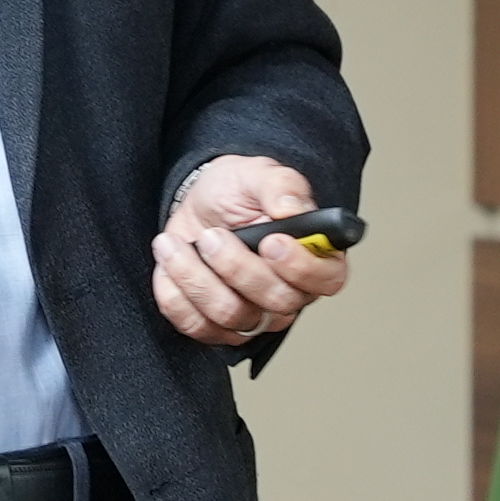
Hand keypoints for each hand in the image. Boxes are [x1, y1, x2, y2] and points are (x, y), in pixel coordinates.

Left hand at [152, 156, 347, 349]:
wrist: (199, 203)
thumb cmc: (238, 193)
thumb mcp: (259, 174)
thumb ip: (282, 186)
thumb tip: (291, 209)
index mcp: (314, 257)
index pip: (327, 280)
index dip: (302, 268)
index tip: (271, 242)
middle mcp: (289, 292)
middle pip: (277, 303)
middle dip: (236, 267)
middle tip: (212, 236)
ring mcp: (253, 314)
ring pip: (231, 316)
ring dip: (196, 276)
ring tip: (177, 243)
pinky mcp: (215, 325)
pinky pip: (195, 325)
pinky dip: (174, 294)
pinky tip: (171, 263)